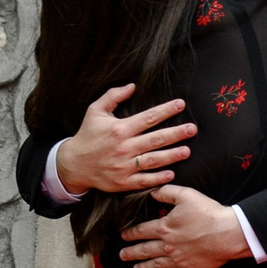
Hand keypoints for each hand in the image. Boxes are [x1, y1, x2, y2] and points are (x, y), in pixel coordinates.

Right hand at [58, 84, 196, 195]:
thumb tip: (132, 86)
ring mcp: (124, 166)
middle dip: (176, 133)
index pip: (148, 117)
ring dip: (171, 156)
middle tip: (193, 129)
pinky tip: (171, 174)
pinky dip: (158, 178)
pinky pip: (144, 180)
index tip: (181, 104)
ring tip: (187, 151)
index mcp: (119, 128)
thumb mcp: (95, 111)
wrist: (73, 164)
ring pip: (153, 160)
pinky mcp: (123, 182)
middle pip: (155, 139)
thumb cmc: (87, 135)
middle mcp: (124, 147)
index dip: (166, 110)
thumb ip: (113, 96)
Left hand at [120, 186, 251, 267]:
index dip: (131, 233)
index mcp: (165, 227)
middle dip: (131, 253)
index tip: (123, 235)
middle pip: (144, 250)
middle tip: (122, 255)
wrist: (228, 233)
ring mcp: (177, 260)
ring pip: (154, 265)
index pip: (142, 231)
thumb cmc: (208, 213)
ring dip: (142, 267)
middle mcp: (167, 246)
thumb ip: (167, 192)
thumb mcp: (186, 195)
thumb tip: (152, 192)